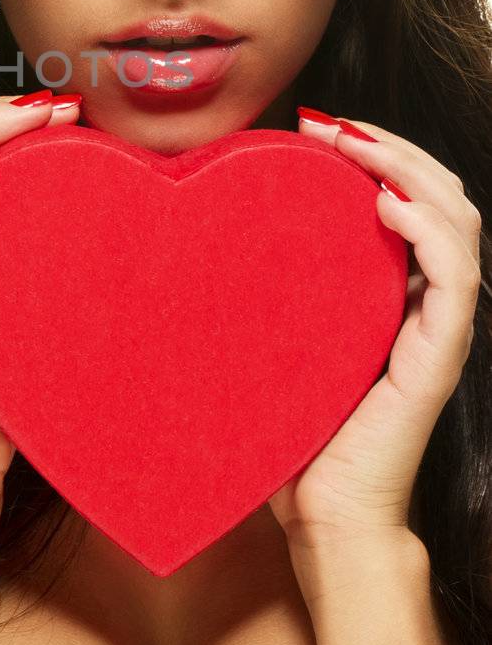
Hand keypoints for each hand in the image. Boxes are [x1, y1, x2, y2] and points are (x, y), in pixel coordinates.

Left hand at [267, 110, 482, 553]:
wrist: (322, 522)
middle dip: (391, 144)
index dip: (377, 151)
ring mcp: (438, 330)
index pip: (412, 199)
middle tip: (329, 122)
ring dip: (410, 168)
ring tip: (355, 144)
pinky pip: (455, 281)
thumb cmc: (287, 439)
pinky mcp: (438, 358)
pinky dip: (428, 230)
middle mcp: (424, 304)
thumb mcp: (271, 346)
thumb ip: (260, 296)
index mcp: (392, 295)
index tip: (315, 124)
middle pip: (441, 196)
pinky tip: (385, 204)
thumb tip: (185, 239)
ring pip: (458, 222)